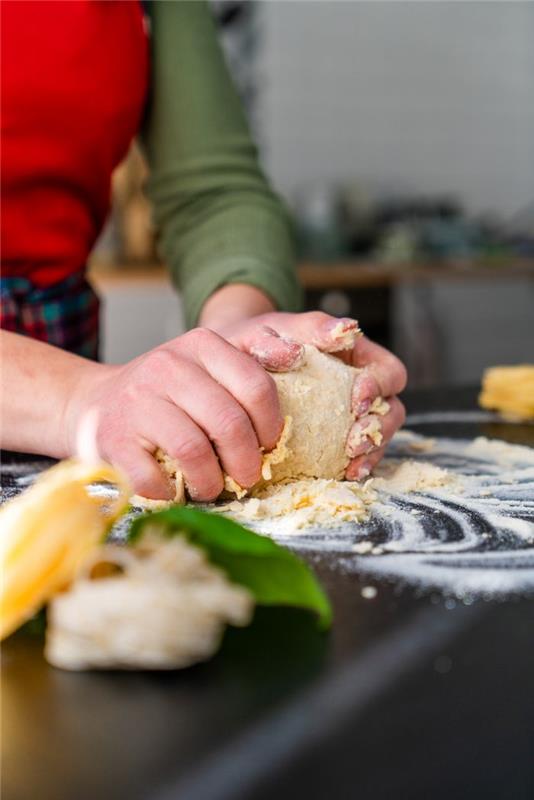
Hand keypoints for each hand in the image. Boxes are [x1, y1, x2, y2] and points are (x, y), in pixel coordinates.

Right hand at [65, 329, 282, 500]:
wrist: (95, 404)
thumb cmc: (166, 394)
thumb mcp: (206, 367)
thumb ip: (248, 370)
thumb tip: (296, 360)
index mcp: (201, 345)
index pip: (255, 386)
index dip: (270, 426)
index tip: (269, 445)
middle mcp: (168, 366)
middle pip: (229, 422)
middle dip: (246, 462)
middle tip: (247, 478)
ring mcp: (137, 400)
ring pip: (193, 450)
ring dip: (211, 482)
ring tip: (212, 488)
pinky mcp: (112, 437)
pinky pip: (153, 477)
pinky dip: (170, 493)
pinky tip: (174, 490)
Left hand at [208, 310, 406, 479]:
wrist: (228, 368)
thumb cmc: (257, 342)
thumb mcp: (276, 327)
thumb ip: (308, 326)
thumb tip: (340, 331)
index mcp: (356, 355)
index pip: (389, 371)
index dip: (381, 386)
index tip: (358, 397)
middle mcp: (360, 387)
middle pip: (392, 409)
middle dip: (380, 426)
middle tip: (356, 440)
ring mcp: (349, 416)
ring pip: (380, 436)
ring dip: (372, 450)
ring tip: (352, 463)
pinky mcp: (334, 440)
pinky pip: (355, 456)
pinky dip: (355, 465)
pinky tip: (344, 473)